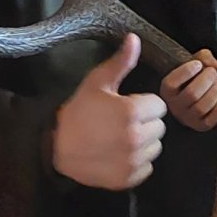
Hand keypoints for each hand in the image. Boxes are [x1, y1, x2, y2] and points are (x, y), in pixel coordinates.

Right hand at [53, 35, 167, 190]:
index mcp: (132, 111)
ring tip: (121, 138)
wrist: (56, 148)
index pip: (160, 106)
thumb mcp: (96, 83)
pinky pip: (147, 168)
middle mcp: (137, 137)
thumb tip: (134, 38)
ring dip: (144, 143)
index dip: (145, 104)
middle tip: (124, 123)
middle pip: (160, 128)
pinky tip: (120, 154)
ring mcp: (133, 160)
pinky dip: (137, 163)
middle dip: (146, 123)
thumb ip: (120, 62)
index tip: (130, 106)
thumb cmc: (78, 112)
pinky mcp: (128, 178)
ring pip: (155, 148)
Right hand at [161, 49, 216, 131]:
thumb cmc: (193, 79)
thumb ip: (202, 57)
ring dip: (215, 92)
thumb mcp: (194, 63)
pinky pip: (212, 119)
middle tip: (213, 72)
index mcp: (167, 91)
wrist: (198, 96)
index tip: (198, 64)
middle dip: (206, 80)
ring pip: (202, 107)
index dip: (185, 72)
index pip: (171, 83)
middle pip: (191, 94)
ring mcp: (188, 119)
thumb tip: (215, 64)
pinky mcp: (201, 126)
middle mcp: (175, 107)